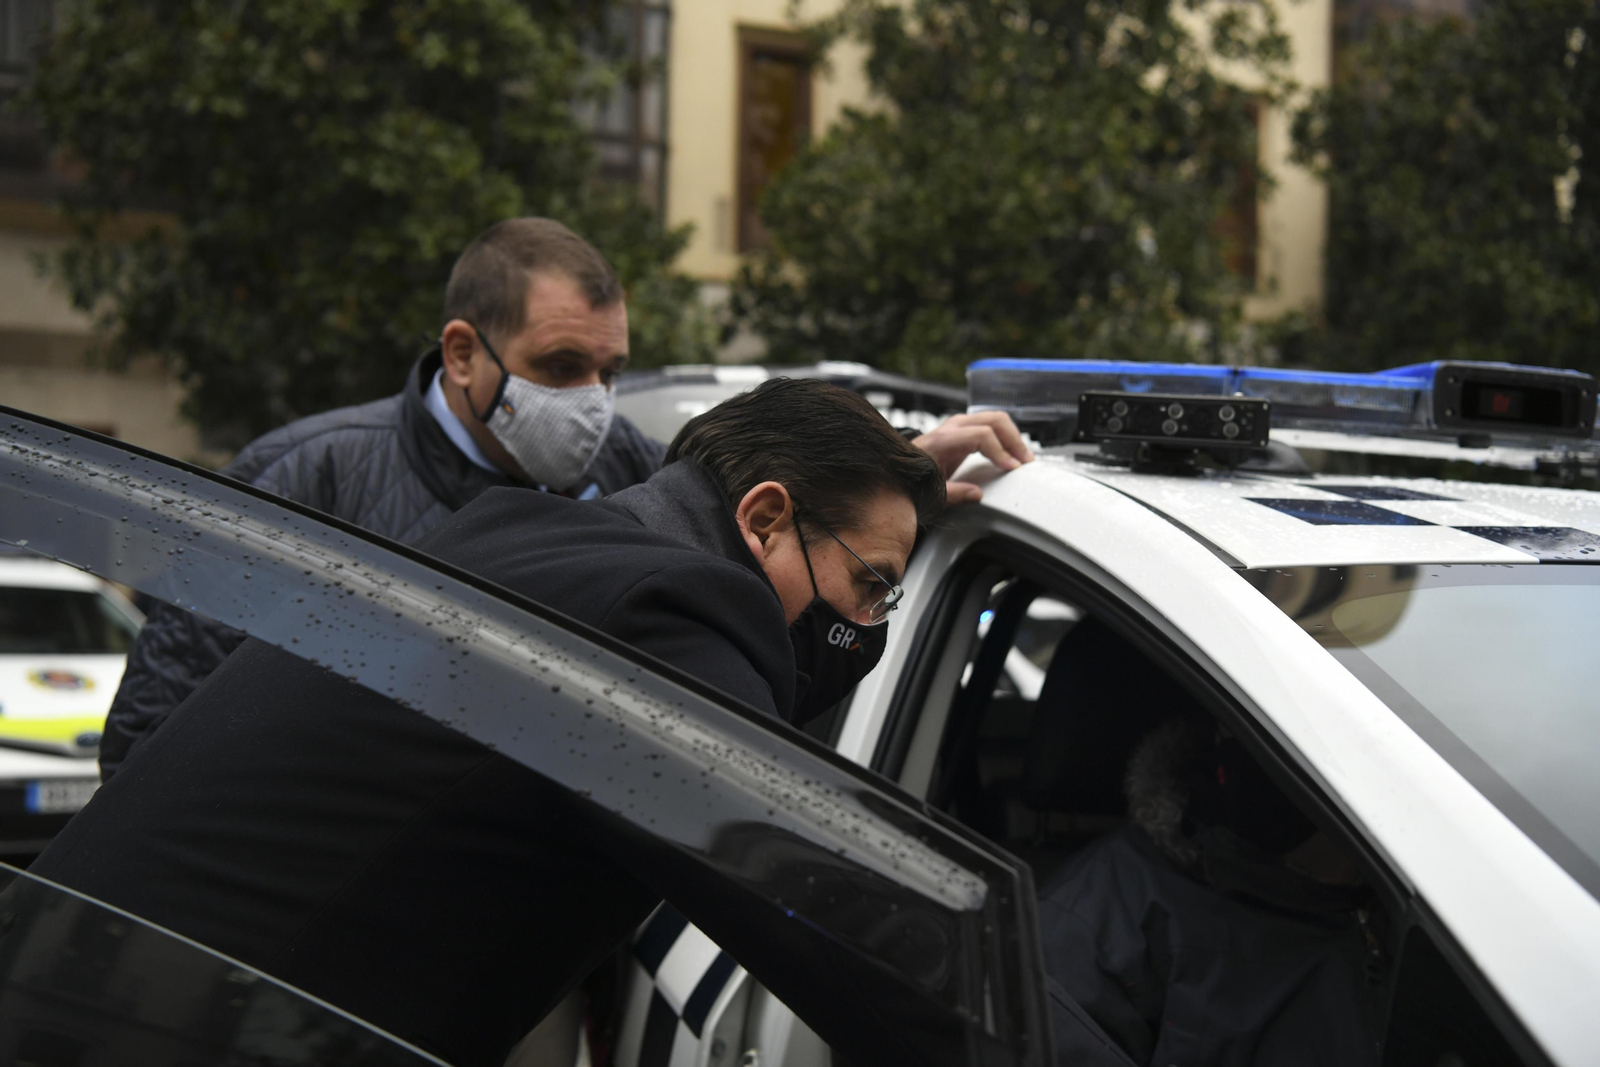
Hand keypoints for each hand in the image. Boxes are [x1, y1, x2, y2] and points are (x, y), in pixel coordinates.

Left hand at [912, 411, 1034, 506]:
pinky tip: (1012, 452)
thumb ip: (953, 493)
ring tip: (1023, 457)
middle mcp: (952, 426)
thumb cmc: (913, 477)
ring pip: (996, 418)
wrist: (901, 467)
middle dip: (1014, 440)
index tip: (1012, 468)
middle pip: (994, 420)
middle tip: (1025, 461)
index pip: (982, 435)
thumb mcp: (930, 490)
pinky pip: (991, 425)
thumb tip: (977, 494)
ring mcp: (959, 424)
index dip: (1000, 451)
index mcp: (943, 439)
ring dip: (1013, 436)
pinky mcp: (965, 429)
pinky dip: (1006, 436)